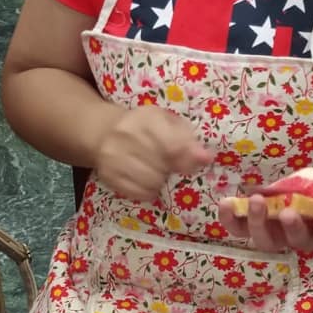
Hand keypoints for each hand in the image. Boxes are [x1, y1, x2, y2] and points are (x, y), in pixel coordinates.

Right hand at [93, 105, 211, 200]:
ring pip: (151, 183)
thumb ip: (188, 140)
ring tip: (156, 171)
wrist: (105, 131)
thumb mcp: (169, 124)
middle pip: (163, 168)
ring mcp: (113, 156)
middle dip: (170, 169)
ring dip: (160, 182)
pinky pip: (138, 193)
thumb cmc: (146, 128)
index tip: (189, 163)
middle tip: (167, 164)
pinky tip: (145, 180)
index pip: (173, 146)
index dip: (186, 159)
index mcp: (147, 118)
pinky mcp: (107, 174)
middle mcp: (126, 135)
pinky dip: (147, 191)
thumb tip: (206, 158)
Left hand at [218, 178, 312, 253]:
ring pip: (263, 237)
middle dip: (288, 227)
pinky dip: (231, 218)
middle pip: (290, 241)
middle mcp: (299, 239)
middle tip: (286, 210)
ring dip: (255, 223)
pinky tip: (225, 203)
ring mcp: (276, 232)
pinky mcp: (258, 220)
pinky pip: (241, 225)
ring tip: (254, 203)